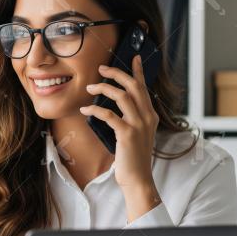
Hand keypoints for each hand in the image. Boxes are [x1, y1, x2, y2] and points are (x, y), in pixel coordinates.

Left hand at [79, 54, 161, 218]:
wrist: (137, 178)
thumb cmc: (132, 157)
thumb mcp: (137, 134)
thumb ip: (132, 119)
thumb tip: (116, 105)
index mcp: (151, 115)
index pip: (144, 88)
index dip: (138, 71)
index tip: (133, 57)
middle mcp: (148, 117)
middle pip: (133, 86)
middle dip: (116, 73)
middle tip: (101, 68)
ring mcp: (139, 125)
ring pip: (121, 96)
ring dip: (103, 88)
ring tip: (89, 88)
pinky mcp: (127, 134)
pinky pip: (108, 115)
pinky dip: (94, 110)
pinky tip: (85, 110)